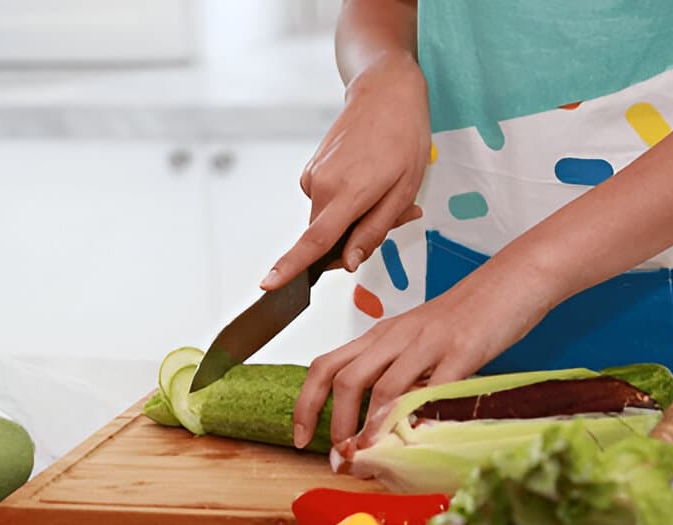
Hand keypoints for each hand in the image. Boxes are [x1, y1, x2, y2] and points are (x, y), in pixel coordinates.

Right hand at [261, 55, 430, 290]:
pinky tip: (367, 180)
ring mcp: (313, 178)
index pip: (315, 240)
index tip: (269, 284)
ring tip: (385, 189)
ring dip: (353, 220)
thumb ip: (374, 230)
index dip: (291, 267)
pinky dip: (345, 203)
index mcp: (347, 192)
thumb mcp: (404, 189)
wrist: (384, 91)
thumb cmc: (403, 136)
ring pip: (327, 221)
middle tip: (396, 214)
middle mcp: (321, 186)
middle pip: (327, 238)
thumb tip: (349, 262)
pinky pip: (326, 204)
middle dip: (355, 240)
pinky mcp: (311, 172)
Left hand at [290, 263, 554, 448]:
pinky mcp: (462, 349)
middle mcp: (395, 337)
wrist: (516, 279)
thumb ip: (399, 376)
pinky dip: (415, 416)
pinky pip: (432, 387)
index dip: (305, 404)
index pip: (325, 366)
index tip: (301, 438)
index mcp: (380, 336)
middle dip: (332, 424)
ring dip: (367, 428)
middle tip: (338, 457)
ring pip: (381, 385)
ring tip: (366, 458)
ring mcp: (427, 342)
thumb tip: (377, 424)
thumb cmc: (468, 316)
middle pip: (343, 378)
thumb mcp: (420, 343)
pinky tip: (409, 439)